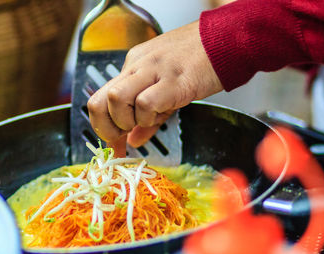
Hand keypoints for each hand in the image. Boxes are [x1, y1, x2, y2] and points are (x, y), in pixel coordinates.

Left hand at [88, 21, 222, 155]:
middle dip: (109, 127)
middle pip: (100, 100)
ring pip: (117, 99)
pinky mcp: (173, 81)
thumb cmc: (197, 60)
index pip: (99, 98)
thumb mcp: (164, 86)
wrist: (224, 40)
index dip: (102, 126)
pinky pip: (146, 103)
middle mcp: (137, 66)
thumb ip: (146, 118)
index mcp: (132, 66)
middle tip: (127, 134)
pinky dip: (150, 117)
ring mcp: (153, 71)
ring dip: (129, 121)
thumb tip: (132, 141)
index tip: (115, 142)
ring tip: (150, 119)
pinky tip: (165, 111)